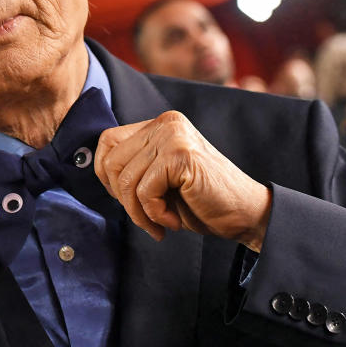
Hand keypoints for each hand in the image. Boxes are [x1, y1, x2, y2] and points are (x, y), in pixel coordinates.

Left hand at [94, 111, 271, 251]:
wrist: (247, 214)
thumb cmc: (201, 201)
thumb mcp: (159, 178)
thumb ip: (134, 166)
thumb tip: (98, 171)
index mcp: (159, 124)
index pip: (106, 141)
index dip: (105, 175)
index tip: (126, 200)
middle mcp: (166, 123)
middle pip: (111, 161)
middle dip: (122, 199)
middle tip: (146, 218)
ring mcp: (174, 136)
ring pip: (125, 179)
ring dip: (139, 212)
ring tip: (162, 223)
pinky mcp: (181, 156)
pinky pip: (144, 190)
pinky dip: (154, 214)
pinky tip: (174, 220)